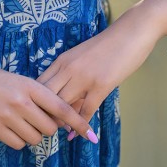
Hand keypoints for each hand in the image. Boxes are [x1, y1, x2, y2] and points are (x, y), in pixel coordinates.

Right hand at [0, 65, 97, 148]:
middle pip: (49, 128)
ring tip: (22, 122)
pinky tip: (12, 128)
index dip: (77, 122)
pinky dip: (19, 140)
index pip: (61, 107)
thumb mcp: (22, 82)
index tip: (90, 134)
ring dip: (33, 134)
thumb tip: (58, 119)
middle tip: (39, 120)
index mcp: (31, 86)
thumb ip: (40, 97)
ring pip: (35, 138)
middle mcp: (22, 102)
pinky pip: (18, 144)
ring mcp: (8, 116)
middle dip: (48, 128)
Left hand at [37, 0, 163, 136]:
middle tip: (48, 126)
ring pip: (62, 105)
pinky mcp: (100, 85)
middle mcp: (68, 68)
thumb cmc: (107, 45)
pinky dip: (82, 124)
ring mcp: (83, 77)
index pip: (39, 84)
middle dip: (44, 113)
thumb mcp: (81, 57)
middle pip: (46, 96)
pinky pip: (86, 110)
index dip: (36, 101)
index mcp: (61, 60)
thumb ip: (71, 74)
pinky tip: (81, 134)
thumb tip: (66, 99)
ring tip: (61, 132)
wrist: (129, 32)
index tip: (40, 113)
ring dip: (61, 121)